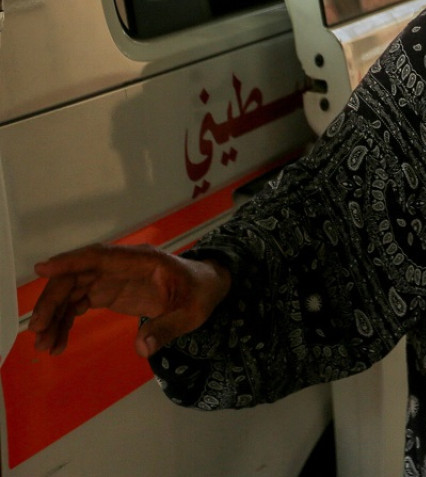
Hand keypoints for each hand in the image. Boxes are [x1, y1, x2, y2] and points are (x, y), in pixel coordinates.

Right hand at [30, 244, 230, 357]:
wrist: (206, 288)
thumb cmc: (201, 293)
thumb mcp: (192, 313)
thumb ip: (167, 328)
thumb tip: (143, 348)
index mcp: (142, 261)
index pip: (101, 256)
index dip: (71, 261)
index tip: (43, 269)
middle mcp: (121, 265)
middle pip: (78, 276)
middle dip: (54, 300)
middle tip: (38, 330)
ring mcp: (112, 278)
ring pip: (73, 290)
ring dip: (55, 314)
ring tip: (44, 344)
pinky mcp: (109, 291)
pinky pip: (79, 302)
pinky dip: (65, 320)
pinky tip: (57, 342)